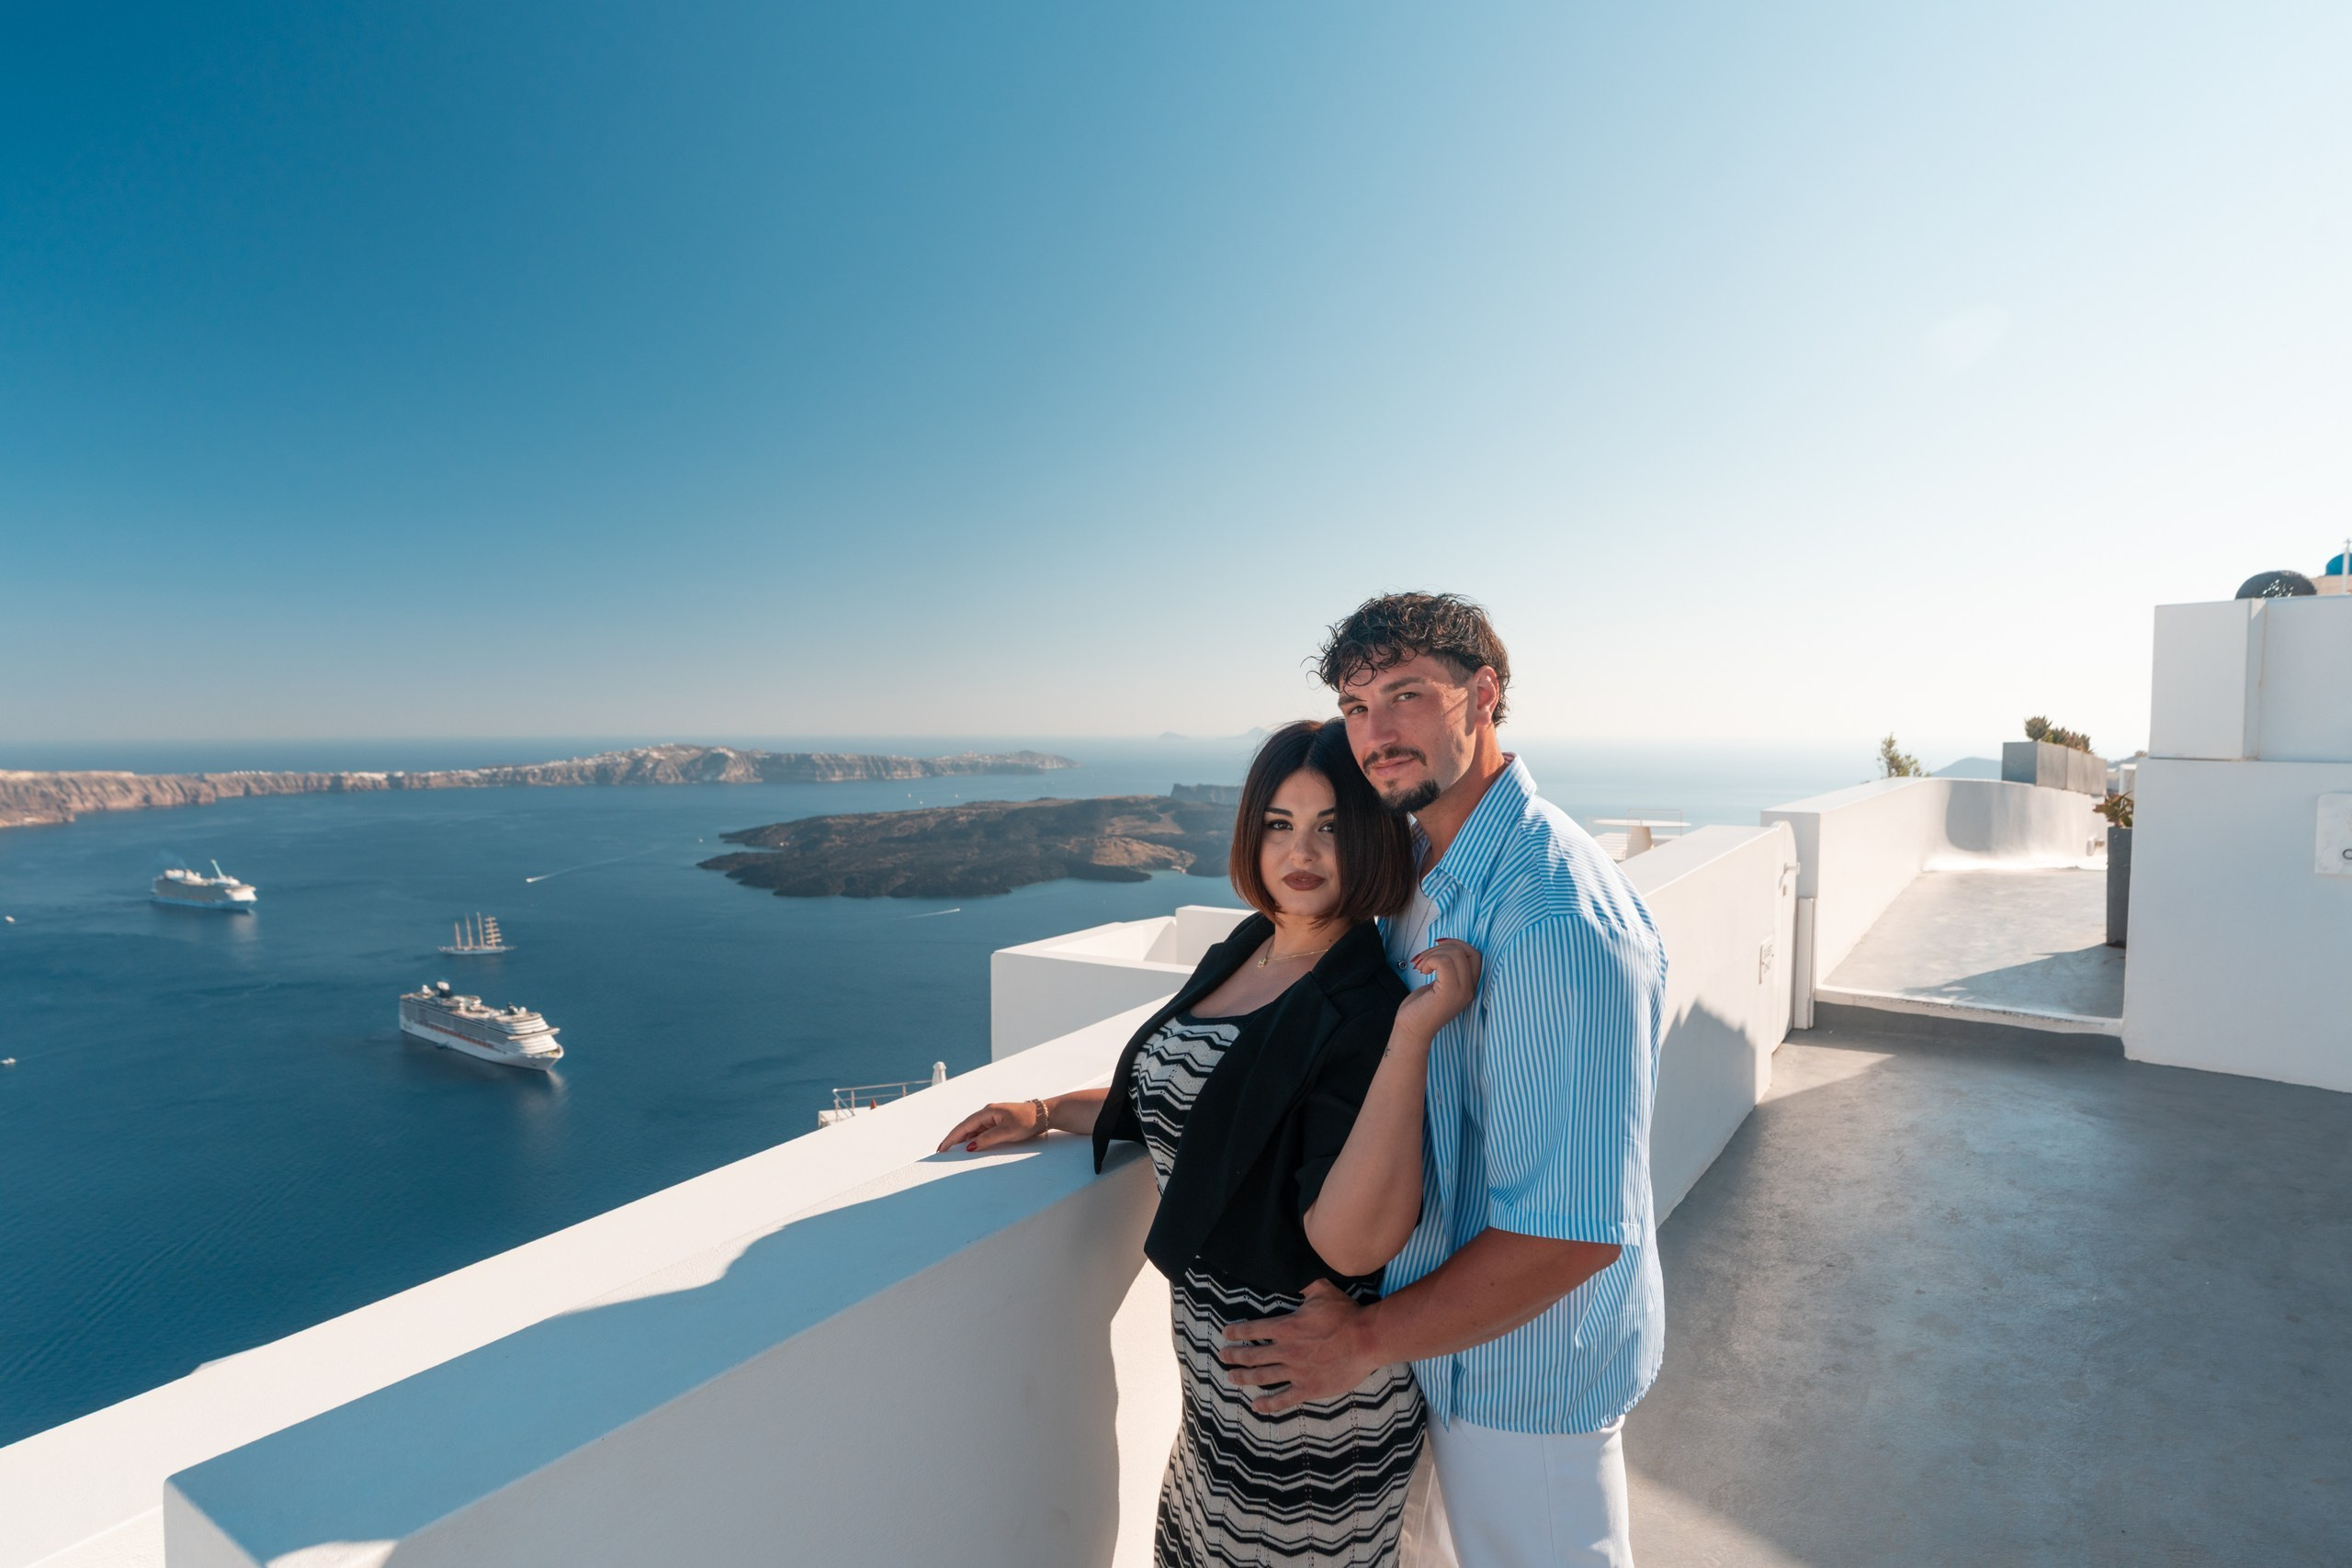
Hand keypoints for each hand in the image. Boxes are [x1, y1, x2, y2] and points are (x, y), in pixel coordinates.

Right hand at [935, 1099, 1047, 1153]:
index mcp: (987, 1112)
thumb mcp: (1007, 1132)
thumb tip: (969, 1146)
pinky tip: (971, 1147)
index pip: (964, 1126)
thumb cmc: (1027, 1121)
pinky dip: (975, 1140)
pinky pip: (982, 1132)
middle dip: (954, 1140)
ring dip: (964, 1141)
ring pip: (973, 1130)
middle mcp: (987, 1113)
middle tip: (943, 1153)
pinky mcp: (998, 1122)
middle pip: (966, 1127)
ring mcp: (992, 1118)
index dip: (951, 1138)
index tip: (941, 1148)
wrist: (1044, 1114)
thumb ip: (987, 1139)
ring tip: (954, 1153)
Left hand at [1217, 1279, 1382, 1413]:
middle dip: (1234, 1356)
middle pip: (1251, 1355)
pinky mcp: (1309, 1389)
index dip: (1236, 1332)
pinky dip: (1268, 1404)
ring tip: (1231, 1378)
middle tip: (1223, 1356)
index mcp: (1286, 1327)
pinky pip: (1283, 1399)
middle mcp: (1286, 1351)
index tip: (1226, 1334)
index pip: (1252, 1330)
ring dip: (1243, 1378)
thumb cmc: (1346, 1314)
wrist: (1367, 1340)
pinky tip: (1257, 1405)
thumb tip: (1290, 1270)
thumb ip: (1303, 1283)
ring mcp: (1296, 1372)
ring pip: (1262, 1377)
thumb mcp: (1322, 1290)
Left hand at [1394, 938, 1479, 1040]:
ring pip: (1454, 954)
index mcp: (1470, 987)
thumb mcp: (1439, 983)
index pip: (1475, 955)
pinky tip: (1422, 971)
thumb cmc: (1420, 1007)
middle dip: (1441, 948)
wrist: (1411, 1030)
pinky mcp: (1448, 992)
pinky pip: (1443, 962)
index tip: (1437, 946)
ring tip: (1420, 966)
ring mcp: (1461, 991)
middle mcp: (1470, 989)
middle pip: (1465, 951)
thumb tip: (1444, 944)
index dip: (1457, 944)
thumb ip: (1448, 968)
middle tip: (1423, 960)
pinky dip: (1429, 960)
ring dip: (1431, 954)